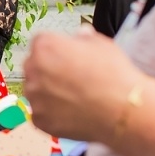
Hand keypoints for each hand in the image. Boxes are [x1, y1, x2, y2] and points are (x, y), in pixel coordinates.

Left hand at [24, 29, 144, 142]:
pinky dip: (53, 113)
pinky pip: (42, 113)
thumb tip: (80, 35)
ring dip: (49, 92)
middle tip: (71, 78)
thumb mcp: (101, 44)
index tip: (69, 58)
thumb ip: (84, 37)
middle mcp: (33, 69)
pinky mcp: (39, 120)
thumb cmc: (113, 73)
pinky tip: (72, 112)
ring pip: (36, 91)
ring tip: (74, 98)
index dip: (58, 50)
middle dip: (49, 70)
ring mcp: (34, 97)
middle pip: (35, 66)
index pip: (42, 44)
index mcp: (44, 45)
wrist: (121, 110)